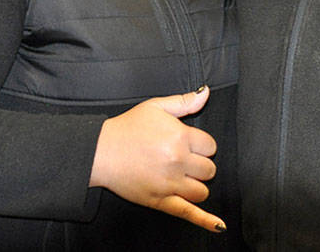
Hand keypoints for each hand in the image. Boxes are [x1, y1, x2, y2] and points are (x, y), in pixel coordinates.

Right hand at [89, 85, 224, 232]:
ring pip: (202, 191)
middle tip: (183, 160)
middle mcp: (178, 161)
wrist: (100, 151)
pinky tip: (219, 226)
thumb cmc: (127, 128)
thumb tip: (206, 93)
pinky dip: (206, 221)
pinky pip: (188, 213)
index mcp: (180, 137)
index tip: (189, 144)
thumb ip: (184, 101)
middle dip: (199, 165)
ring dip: (197, 185)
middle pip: (209, 169)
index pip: (210, 146)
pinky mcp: (160, 201)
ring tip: (182, 177)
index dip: (201, 145)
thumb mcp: (155, 107)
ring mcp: (170, 183)